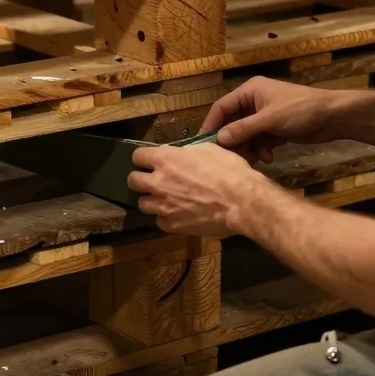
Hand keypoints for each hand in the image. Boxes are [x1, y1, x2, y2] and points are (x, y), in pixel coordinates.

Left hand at [128, 143, 260, 234]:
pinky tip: (178, 214)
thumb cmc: (228, 170)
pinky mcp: (172, 225)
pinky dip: (166, 218)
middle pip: (133, 181)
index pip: (137, 156)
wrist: (241, 201)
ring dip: (152, 200)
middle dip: (141, 179)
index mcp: (164, 160)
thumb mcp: (207, 150)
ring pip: (142, 204)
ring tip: (165, 200)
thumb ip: (185, 153)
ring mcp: (163, 206)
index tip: (150, 161)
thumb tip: (177, 154)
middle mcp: (158, 182)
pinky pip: (159, 221)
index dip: (143, 158)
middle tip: (154, 181)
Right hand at [199, 77, 343, 164]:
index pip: (222, 107)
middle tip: (231, 158)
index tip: (204, 143)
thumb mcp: (270, 120)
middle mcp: (254, 102)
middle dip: (233, 141)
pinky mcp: (275, 128)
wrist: (334, 117)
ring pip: (246, 134)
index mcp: (250, 91)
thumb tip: (219, 138)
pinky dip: (260, 149)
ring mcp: (265, 116)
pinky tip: (268, 157)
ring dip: (248, 148)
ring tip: (252, 160)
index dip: (212, 124)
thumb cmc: (301, 110)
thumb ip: (243, 129)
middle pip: (233, 122)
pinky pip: (259, 140)